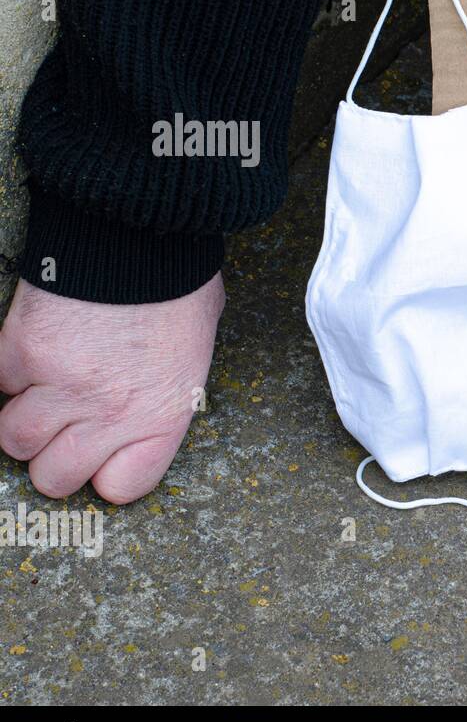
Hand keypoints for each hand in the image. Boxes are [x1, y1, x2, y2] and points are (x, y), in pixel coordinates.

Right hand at [0, 273, 223, 503]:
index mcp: (162, 415)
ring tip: (46, 394)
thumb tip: (146, 408)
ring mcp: (61, 384)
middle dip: (56, 457)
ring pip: (14, 439)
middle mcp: (110, 411)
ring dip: (25, 420)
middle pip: (54, 477)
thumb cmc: (180, 288)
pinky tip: (35, 354)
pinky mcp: (21, 350)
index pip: (122, 487)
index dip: (108, 473)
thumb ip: (165, 394)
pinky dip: (11, 374)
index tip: (105, 456)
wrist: (143, 234)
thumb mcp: (194, 353)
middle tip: (66, 430)